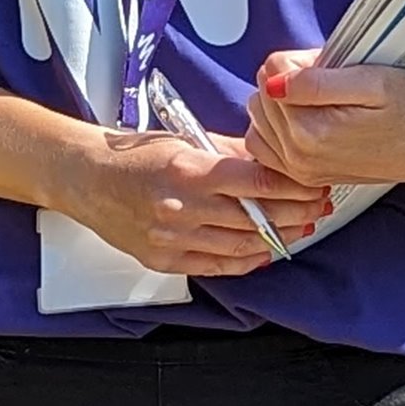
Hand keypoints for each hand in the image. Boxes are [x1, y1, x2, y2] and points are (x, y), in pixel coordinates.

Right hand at [57, 127, 333, 276]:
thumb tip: (271, 159)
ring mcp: (173, 238)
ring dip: (279, 239)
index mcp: (189, 170)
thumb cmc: (133, 156)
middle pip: (256, 217)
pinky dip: (247, 260)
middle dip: (296, 213)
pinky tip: (265, 251)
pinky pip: (219, 265)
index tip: (314, 186)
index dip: (293, 188)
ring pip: (243, 246)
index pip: (257, 182)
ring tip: (300, 228)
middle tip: (318, 208)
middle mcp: (182, 208)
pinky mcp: (165, 260)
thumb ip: (230, 152)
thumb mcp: (184, 140)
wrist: (86, 178)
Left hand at [241, 50, 404, 189]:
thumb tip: (274, 81)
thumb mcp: (373, 82)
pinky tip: (308, 120)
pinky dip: (278, 127)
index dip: (300, 60)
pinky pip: (266, 144)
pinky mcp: (304, 176)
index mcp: (311, 132)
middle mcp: (298, 157)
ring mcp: (299, 171)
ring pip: (260, 118)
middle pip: (262, 95)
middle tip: (333, 83)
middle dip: (290, 81)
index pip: (271, 73)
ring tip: (323, 102)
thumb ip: (318, 82)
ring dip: (283, 103)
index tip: (330, 67)